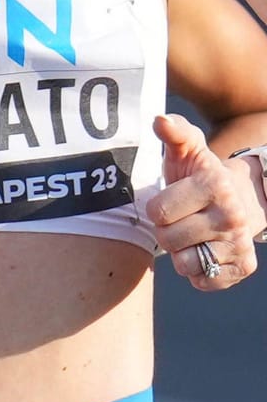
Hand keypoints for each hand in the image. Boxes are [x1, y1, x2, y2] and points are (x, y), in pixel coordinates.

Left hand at [148, 113, 263, 290]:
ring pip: (184, 264)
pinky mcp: (243, 266)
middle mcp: (232, 216)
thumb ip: (174, 133)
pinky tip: (204, 251)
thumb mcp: (188, 150)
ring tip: (191, 235)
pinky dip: (198, 271)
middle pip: (168, 240)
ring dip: (180, 252)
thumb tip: (159, 120)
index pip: (157, 211)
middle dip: (166, 230)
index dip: (157, 208)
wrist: (241, 199)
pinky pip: (203, 281)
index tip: (173, 199)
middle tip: (180, 218)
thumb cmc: (199, 175)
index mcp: (215, 185)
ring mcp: (240, 243)